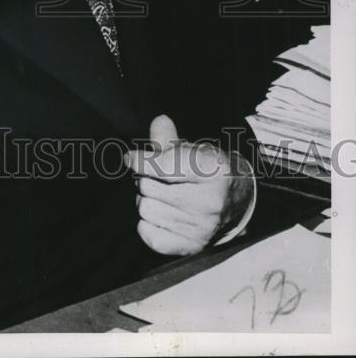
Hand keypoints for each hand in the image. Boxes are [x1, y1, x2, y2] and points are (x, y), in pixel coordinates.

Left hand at [126, 115, 253, 255]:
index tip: (130, 157)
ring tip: (156, 194)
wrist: (238, 202)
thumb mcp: (196, 149)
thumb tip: (158, 122)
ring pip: (146, 209)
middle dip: (143, 178)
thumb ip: (171, 138)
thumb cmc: (211, 171)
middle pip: (149, 187)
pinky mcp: (193, 246)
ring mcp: (202, 227)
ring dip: (144, 199)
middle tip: (149, 176)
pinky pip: (150, 235)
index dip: (140, 160)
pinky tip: (158, 213)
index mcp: (213, 169)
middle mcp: (210, 201)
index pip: (164, 165)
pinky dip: (146, 224)